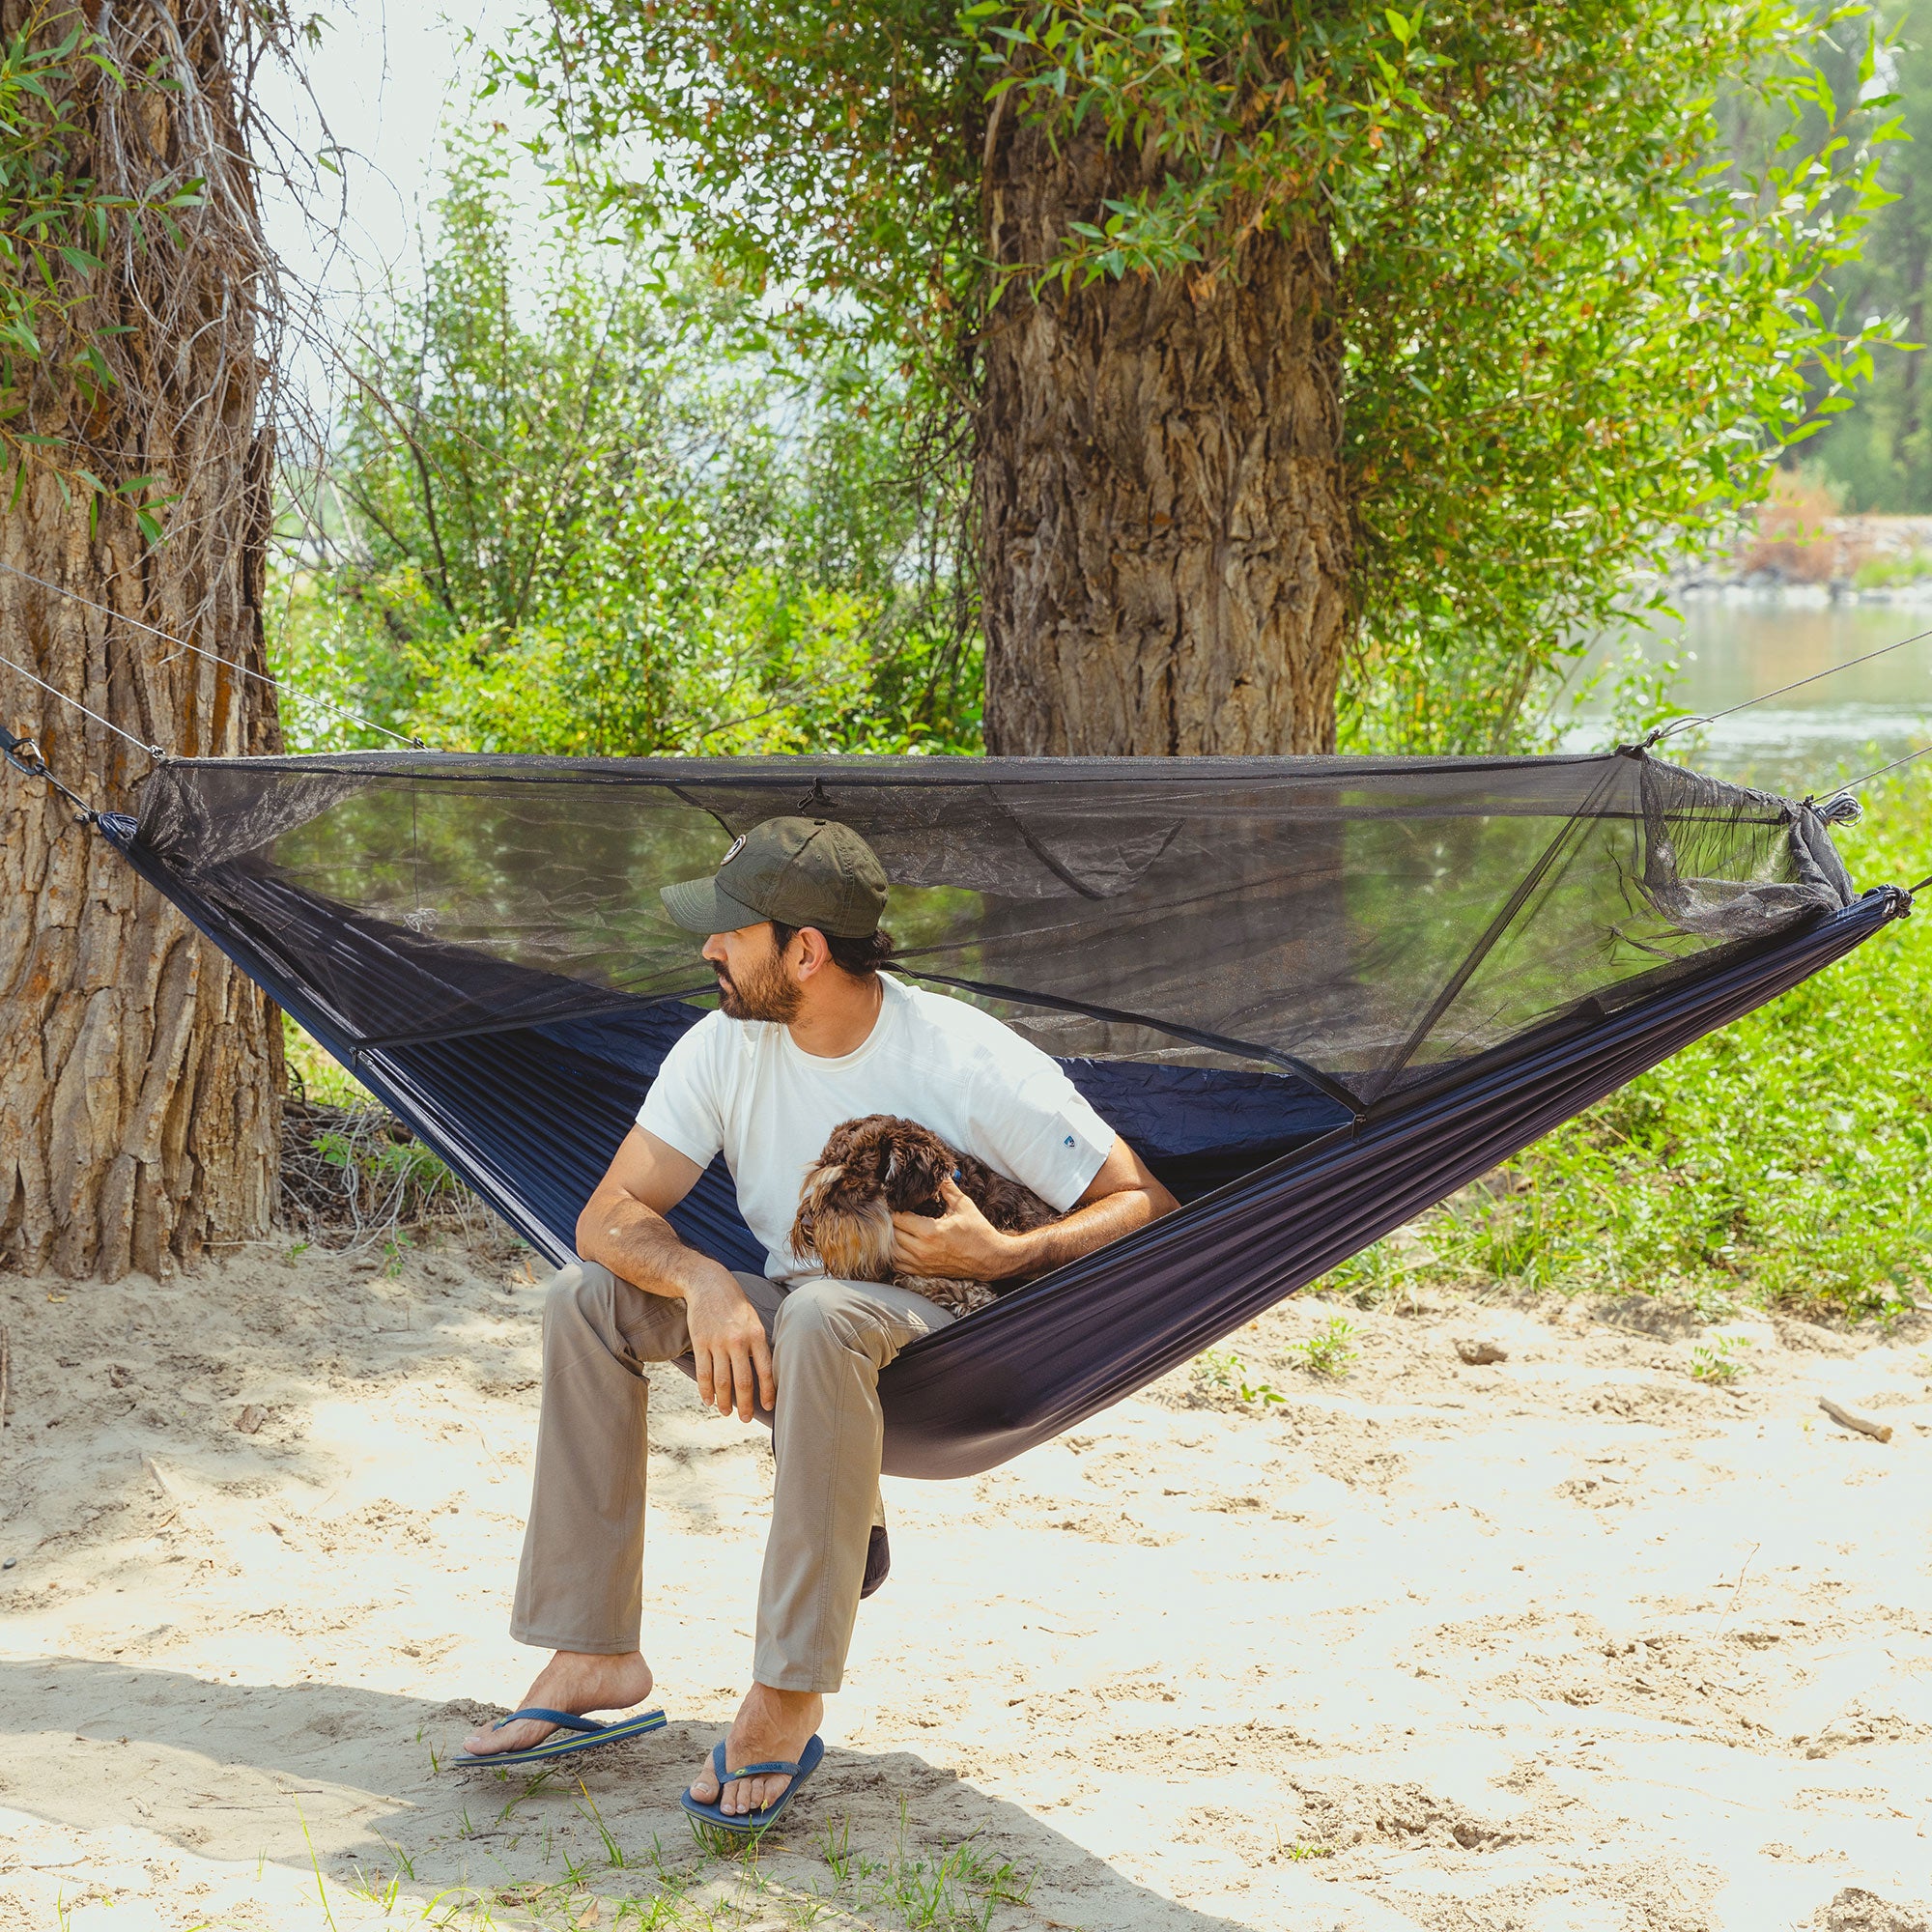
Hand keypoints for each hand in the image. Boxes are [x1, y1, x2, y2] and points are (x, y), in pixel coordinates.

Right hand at [684, 1275, 773, 1419]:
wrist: (709, 1284)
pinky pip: (703, 1373)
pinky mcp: (700, 1342)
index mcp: (756, 1335)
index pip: (765, 1371)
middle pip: (742, 1382)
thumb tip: (766, 1375)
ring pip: (721, 1381)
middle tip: (746, 1419)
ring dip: (724, 1402)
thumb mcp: (754, 1321)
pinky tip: (709, 1401)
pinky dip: (706, 1391)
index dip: (767, 1392)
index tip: (768, 1407)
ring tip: (727, 1413)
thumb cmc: (735, 1306)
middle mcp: (738, 1340)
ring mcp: (717, 1342)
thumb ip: (759, 1346)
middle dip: (745, 1405)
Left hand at [891, 1176, 1022, 1280]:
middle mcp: (922, 1250)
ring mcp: (922, 1264)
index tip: (898, 1201)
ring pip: (892, 1252)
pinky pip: (899, 1266)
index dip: (895, 1207)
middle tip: (896, 1211)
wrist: (990, 1258)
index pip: (898, 1218)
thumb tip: (940, 1173)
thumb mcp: (963, 1206)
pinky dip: (896, 1255)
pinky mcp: (924, 1272)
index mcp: (929, 1232)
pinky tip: (902, 1245)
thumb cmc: (978, 1232)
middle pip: (892, 1234)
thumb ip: (947, 1188)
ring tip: (898, 1228)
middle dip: (892, 1222)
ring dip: (892, 1239)